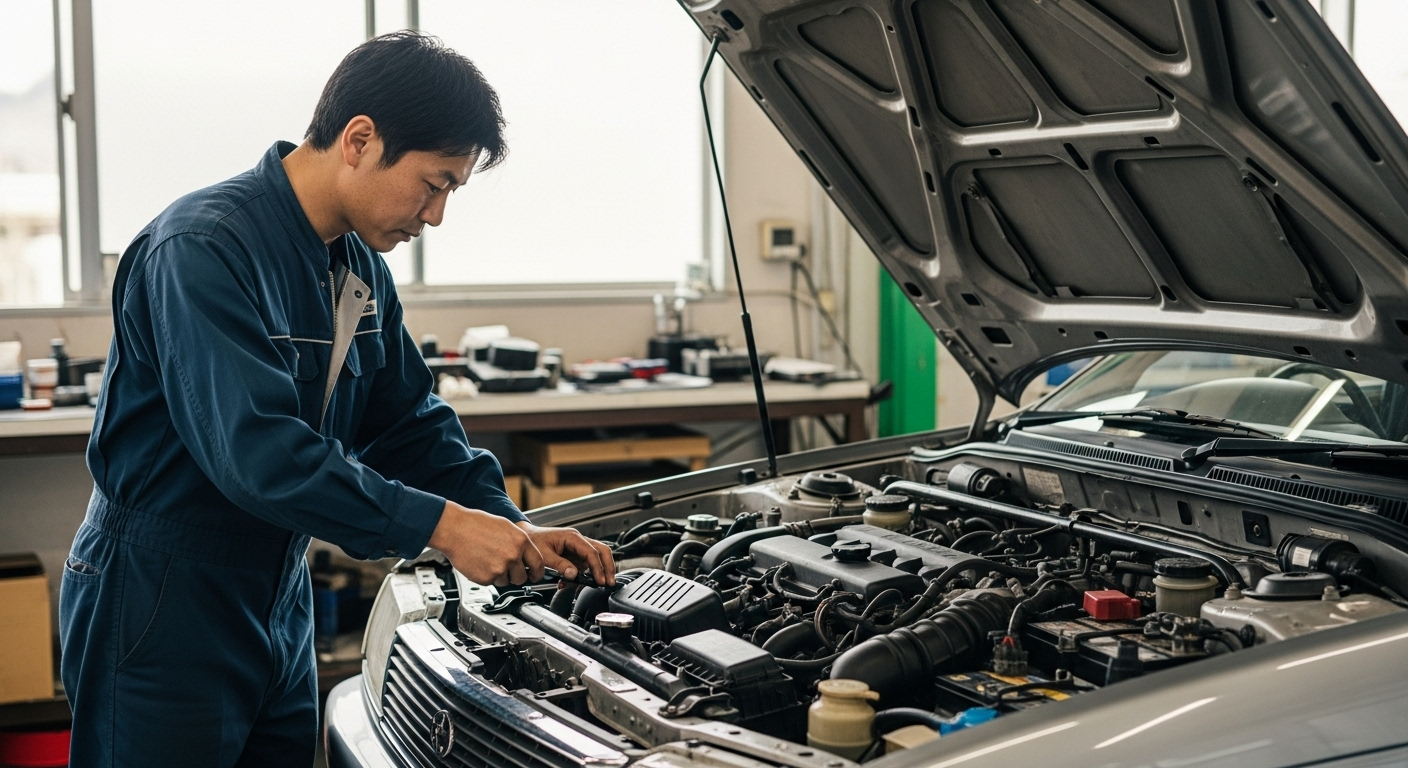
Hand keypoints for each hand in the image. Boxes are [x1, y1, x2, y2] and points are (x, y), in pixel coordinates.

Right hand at [427, 502, 544, 586]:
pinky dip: (486, 576)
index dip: (537, 572)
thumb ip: (519, 542)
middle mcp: (513, 556)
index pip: (538, 563)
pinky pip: (491, 583)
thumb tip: (528, 555)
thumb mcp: (506, 527)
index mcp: (521, 541)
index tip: (535, 575)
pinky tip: (480, 563)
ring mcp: (500, 568)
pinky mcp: (486, 578)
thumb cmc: (476, 524)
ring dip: (499, 575)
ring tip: (488, 560)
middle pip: (522, 577)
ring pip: (506, 581)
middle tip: (505, 568)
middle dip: (516, 575)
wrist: (454, 529)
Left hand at [516, 521, 616, 585]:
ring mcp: (578, 548)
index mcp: (572, 537)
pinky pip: (586, 564)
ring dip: (601, 570)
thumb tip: (573, 574)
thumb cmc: (533, 541)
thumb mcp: (544, 555)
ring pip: (597, 557)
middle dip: (608, 567)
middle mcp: (578, 541)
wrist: (526, 538)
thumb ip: (560, 565)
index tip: (600, 580)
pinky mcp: (575, 555)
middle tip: (610, 582)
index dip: (598, 568)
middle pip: (602, 551)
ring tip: (601, 583)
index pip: (592, 552)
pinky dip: (588, 574)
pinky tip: (583, 583)